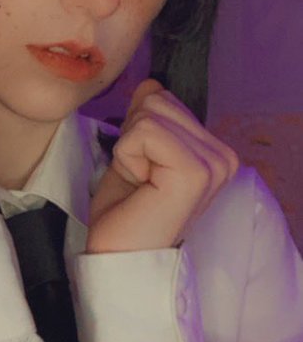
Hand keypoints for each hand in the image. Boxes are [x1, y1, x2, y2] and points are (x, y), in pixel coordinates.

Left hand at [86, 79, 239, 253]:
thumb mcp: (134, 151)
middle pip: (157, 100)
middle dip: (132, 137)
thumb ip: (146, 117)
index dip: (137, 130)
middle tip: (139, 180)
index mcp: (215, 151)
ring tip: (141, 184)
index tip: (143, 172)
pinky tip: (141, 186)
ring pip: (150, 112)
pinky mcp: (196, 172)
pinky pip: (146, 131)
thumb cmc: (124, 212)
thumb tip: (150, 84)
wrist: (118, 257)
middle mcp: (224, 156)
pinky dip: (128, 156)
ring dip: (129, 148)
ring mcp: (214, 164)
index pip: (164, 98)